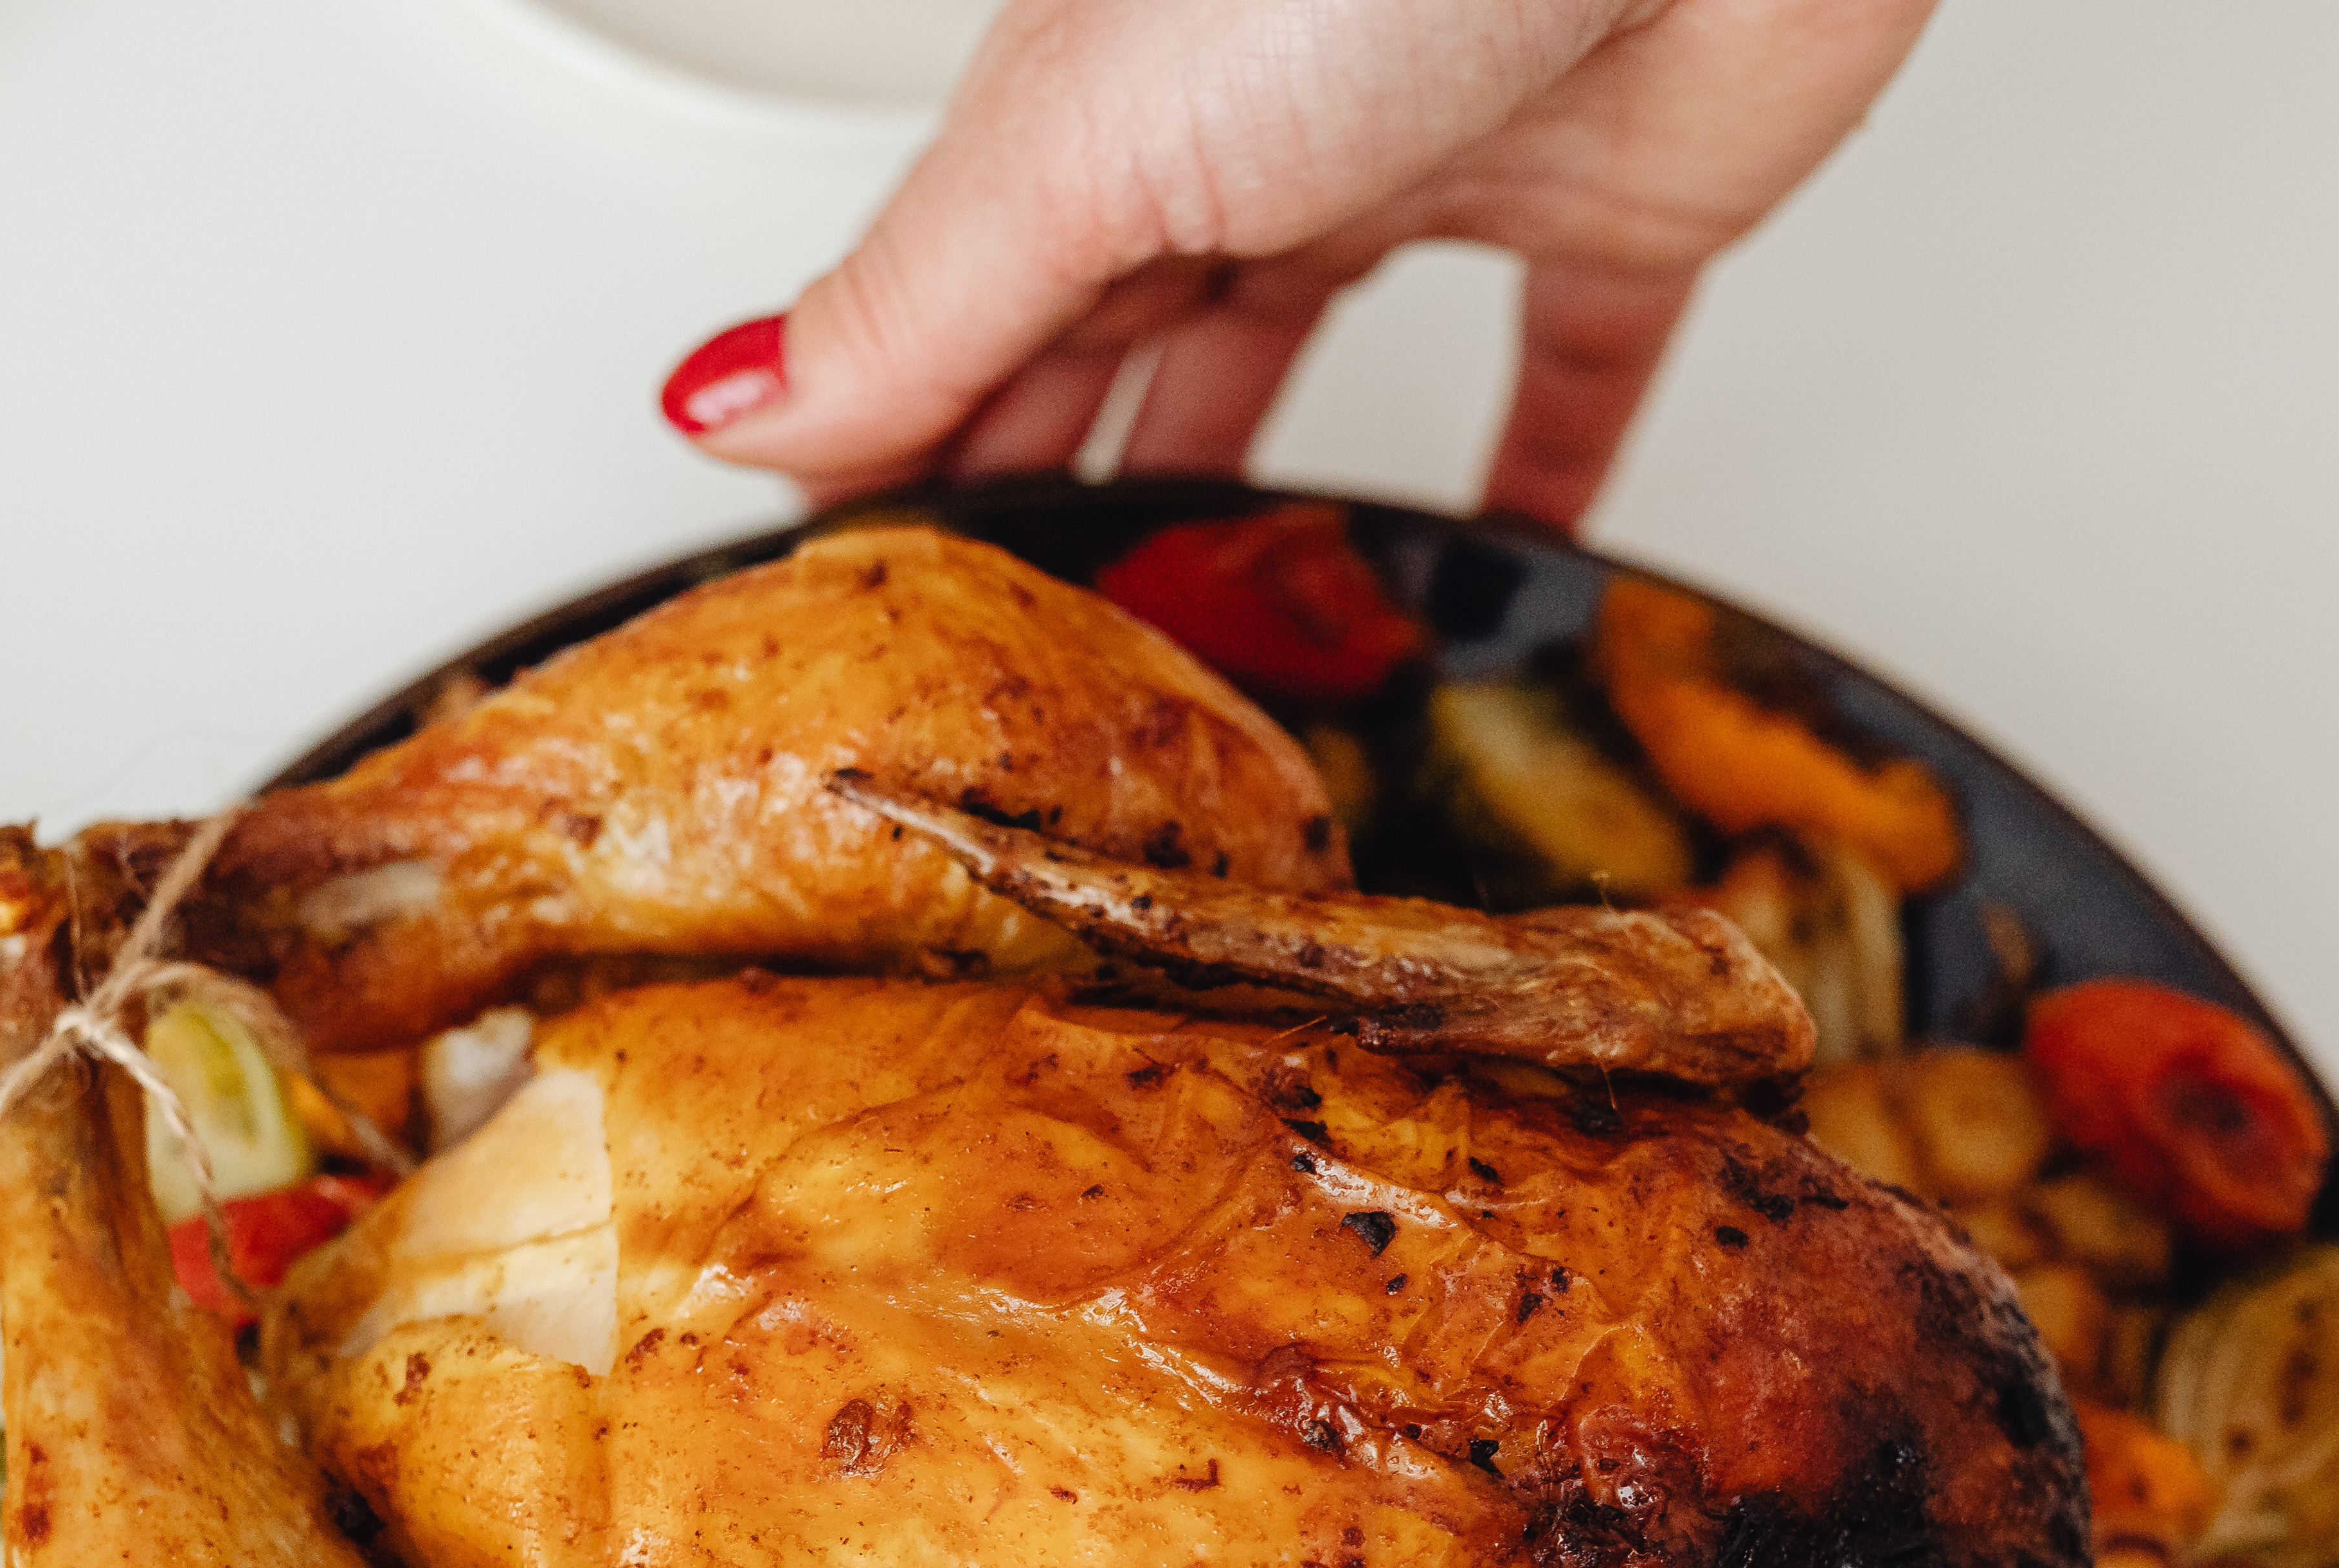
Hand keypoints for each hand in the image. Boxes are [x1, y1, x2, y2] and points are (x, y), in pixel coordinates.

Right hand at [657, 0, 1941, 526]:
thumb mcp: (1086, 141)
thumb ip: (922, 295)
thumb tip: (733, 403)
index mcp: (1092, 115)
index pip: (955, 332)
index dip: (900, 471)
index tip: (863, 624)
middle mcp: (1245, 138)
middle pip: (1117, 365)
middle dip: (1059, 512)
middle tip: (1019, 681)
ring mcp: (1422, 171)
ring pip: (1307, 372)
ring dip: (1255, 511)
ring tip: (1205, 652)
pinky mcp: (1605, 207)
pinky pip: (1563, 375)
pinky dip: (1524, 489)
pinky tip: (1486, 570)